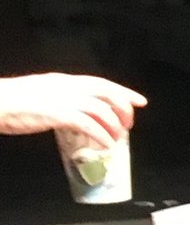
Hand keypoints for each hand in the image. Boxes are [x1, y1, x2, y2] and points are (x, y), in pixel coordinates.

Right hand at [0, 72, 145, 142]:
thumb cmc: (14, 102)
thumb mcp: (44, 94)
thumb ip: (64, 100)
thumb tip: (83, 114)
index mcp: (64, 81)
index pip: (101, 83)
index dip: (124, 92)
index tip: (140, 101)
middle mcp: (66, 86)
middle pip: (106, 94)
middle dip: (123, 110)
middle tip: (128, 125)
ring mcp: (61, 99)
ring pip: (101, 109)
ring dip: (113, 125)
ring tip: (116, 138)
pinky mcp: (56, 113)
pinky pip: (87, 124)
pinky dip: (101, 135)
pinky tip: (105, 144)